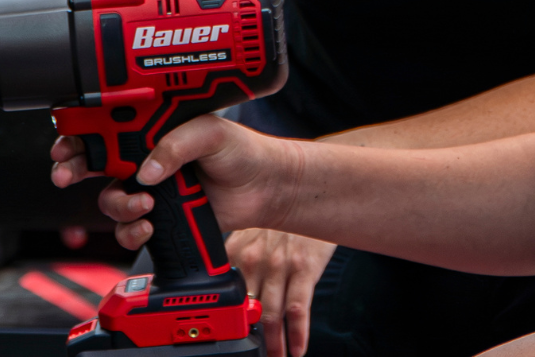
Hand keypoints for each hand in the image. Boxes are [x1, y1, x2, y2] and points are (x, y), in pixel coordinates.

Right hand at [53, 116, 301, 250]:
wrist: (263, 188)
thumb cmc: (239, 150)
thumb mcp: (209, 132)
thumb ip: (176, 144)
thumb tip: (147, 169)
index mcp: (149, 128)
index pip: (104, 125)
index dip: (77, 132)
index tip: (65, 142)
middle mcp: (142, 156)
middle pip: (93, 163)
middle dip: (72, 168)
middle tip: (67, 174)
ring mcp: (149, 189)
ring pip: (109, 200)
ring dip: (117, 204)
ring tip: (144, 204)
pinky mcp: (159, 218)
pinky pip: (129, 229)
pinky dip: (132, 230)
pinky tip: (149, 224)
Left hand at [227, 229, 334, 356]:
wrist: (310, 193)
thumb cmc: (279, 220)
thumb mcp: (251, 234)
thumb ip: (236, 261)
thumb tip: (224, 291)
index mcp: (237, 252)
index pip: (226, 294)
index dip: (225, 320)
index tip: (225, 336)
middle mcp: (256, 259)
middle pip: (248, 309)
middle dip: (249, 337)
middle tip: (249, 353)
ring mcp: (280, 265)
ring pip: (272, 314)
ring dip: (274, 344)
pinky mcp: (304, 268)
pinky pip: (299, 308)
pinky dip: (297, 334)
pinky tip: (298, 349)